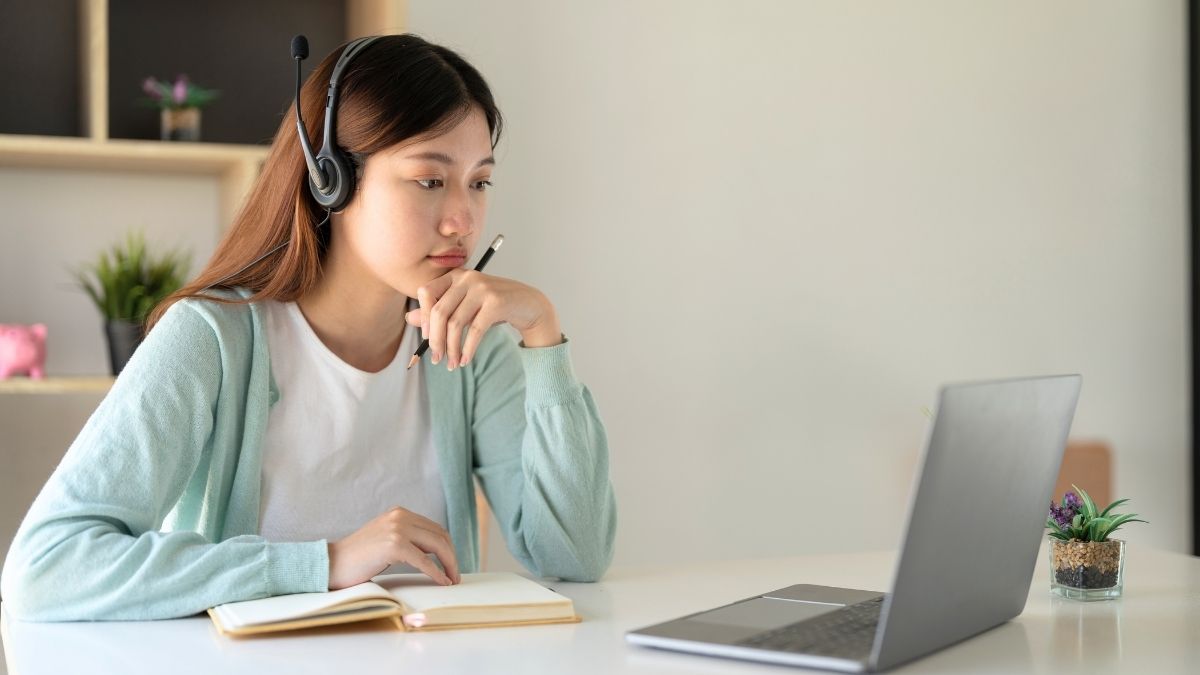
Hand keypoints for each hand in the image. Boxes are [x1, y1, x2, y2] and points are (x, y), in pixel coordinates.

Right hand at [327, 507, 460, 589]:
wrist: (331, 564)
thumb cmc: (357, 558)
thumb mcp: (385, 539)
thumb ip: (406, 538)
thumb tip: (433, 551)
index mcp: (399, 513)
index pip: (434, 528)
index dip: (447, 547)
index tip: (451, 564)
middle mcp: (400, 516)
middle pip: (439, 535)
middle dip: (451, 556)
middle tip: (455, 575)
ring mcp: (397, 529)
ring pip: (436, 545)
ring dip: (449, 564)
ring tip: (451, 579)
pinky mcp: (394, 545)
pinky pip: (424, 561)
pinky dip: (436, 572)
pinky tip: (442, 581)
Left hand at [406, 269, 562, 369]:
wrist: (529, 305)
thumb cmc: (493, 307)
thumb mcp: (465, 308)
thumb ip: (439, 312)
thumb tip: (410, 318)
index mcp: (455, 275)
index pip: (426, 292)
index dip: (423, 318)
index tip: (428, 339)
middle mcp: (467, 277)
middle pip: (439, 311)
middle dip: (435, 340)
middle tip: (436, 359)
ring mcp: (482, 288)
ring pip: (455, 323)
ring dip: (451, 348)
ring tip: (452, 364)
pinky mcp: (496, 302)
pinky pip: (475, 330)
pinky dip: (468, 349)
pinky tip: (465, 360)